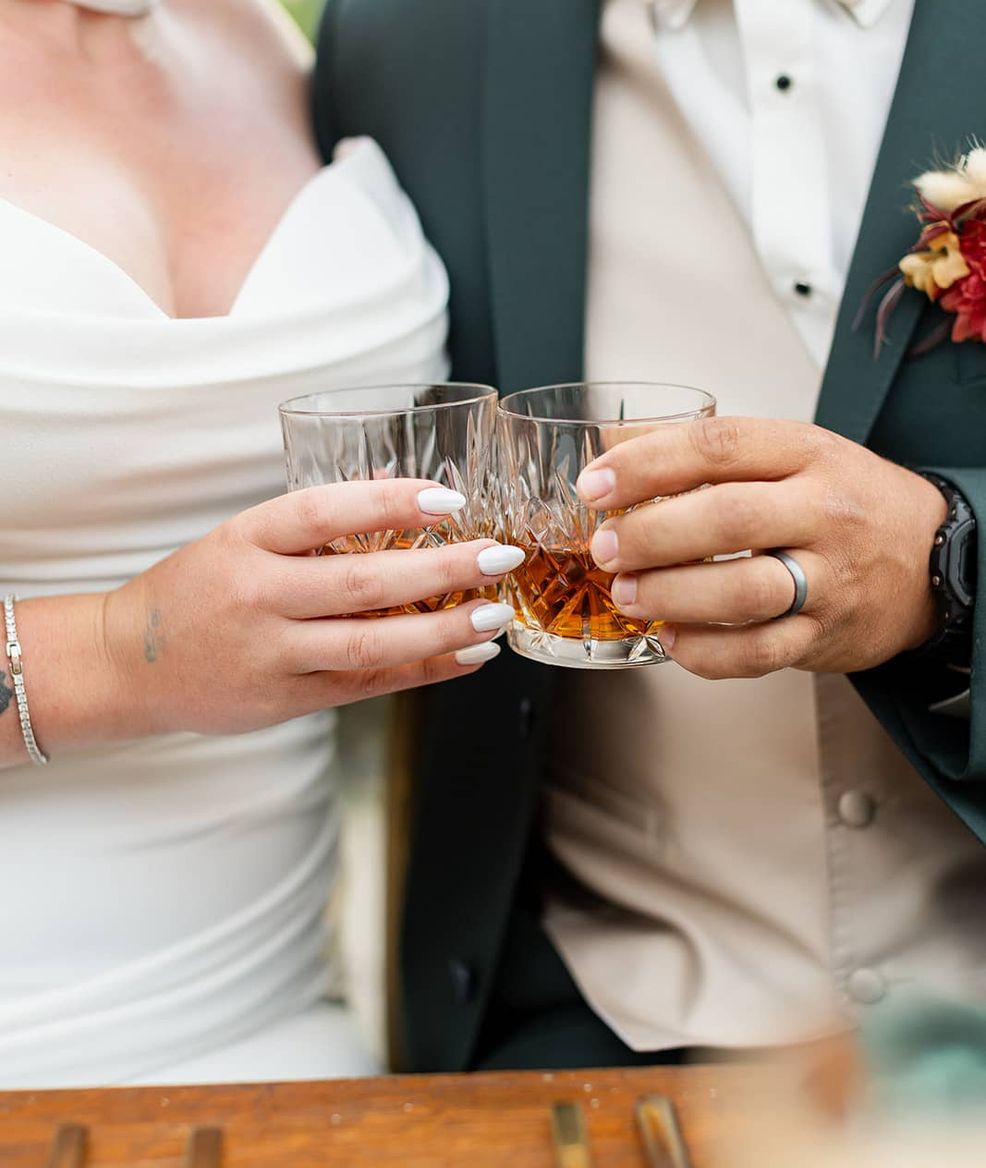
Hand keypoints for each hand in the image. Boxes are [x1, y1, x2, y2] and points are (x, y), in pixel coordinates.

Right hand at [99, 479, 521, 734]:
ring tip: (494, 615)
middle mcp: (255, 596)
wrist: (126, 666)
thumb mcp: (239, 539)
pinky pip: (365, 684)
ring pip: (369, 643)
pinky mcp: (284, 700)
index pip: (322, 511)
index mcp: (243, 540)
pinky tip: (466, 656)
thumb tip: (402, 502)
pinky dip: (422, 671)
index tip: (448, 499)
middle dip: (441, 570)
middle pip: (361, 582)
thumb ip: (311, 528)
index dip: (388, 502)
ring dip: (442, 630)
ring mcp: (269, 654)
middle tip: (500, 556)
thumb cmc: (196, 592)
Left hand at [576, 416, 947, 678]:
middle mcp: (824, 511)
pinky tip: (670, 639)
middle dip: (652, 535)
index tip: (595, 485)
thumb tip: (612, 442)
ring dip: (671, 594)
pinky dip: (706, 652)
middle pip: (728, 518)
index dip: (646, 464)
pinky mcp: (826, 635)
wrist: (931, 558)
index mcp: (807, 453)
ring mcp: (830, 577)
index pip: (719, 447)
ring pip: (744, 589)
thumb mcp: (790, 453)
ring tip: (625, 595)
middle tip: (605, 548)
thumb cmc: (842, 500)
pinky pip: (761, 651)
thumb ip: (707, 451)